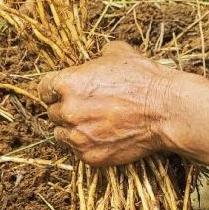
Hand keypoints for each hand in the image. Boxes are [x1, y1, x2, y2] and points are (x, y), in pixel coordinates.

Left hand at [37, 41, 169, 166]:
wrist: (164, 111)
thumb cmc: (144, 79)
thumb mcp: (119, 53)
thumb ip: (99, 57)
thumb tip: (98, 59)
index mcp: (67, 83)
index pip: (44, 89)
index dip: (53, 90)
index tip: (61, 93)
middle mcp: (67, 111)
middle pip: (53, 113)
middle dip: (65, 110)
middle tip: (84, 109)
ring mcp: (77, 136)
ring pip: (62, 134)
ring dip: (72, 130)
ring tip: (92, 125)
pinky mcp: (89, 156)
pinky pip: (78, 152)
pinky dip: (87, 146)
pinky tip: (103, 138)